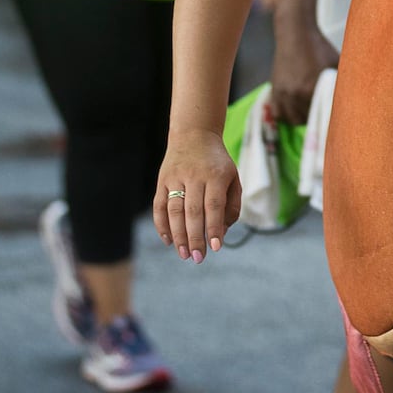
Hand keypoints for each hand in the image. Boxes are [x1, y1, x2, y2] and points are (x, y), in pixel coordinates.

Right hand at [154, 126, 241, 262]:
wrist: (195, 135)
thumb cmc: (218, 163)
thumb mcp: (233, 178)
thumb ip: (231, 205)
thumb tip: (221, 232)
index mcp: (215, 175)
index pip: (213, 205)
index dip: (213, 227)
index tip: (215, 248)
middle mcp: (194, 176)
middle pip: (192, 212)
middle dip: (195, 238)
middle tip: (198, 258)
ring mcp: (175, 178)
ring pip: (174, 211)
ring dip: (178, 236)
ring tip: (184, 254)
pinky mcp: (162, 181)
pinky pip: (159, 206)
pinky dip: (161, 225)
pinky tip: (168, 240)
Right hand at [269, 30, 338, 124]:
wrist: (296, 34)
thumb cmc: (320, 48)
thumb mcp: (336, 64)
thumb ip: (342, 83)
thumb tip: (356, 98)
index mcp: (312, 88)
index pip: (322, 115)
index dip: (331, 120)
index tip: (338, 121)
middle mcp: (296, 94)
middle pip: (308, 120)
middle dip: (317, 120)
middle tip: (325, 117)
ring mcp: (283, 93)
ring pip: (293, 119)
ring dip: (303, 120)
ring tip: (311, 114)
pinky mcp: (274, 90)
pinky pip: (279, 113)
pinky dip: (287, 116)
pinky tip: (296, 111)